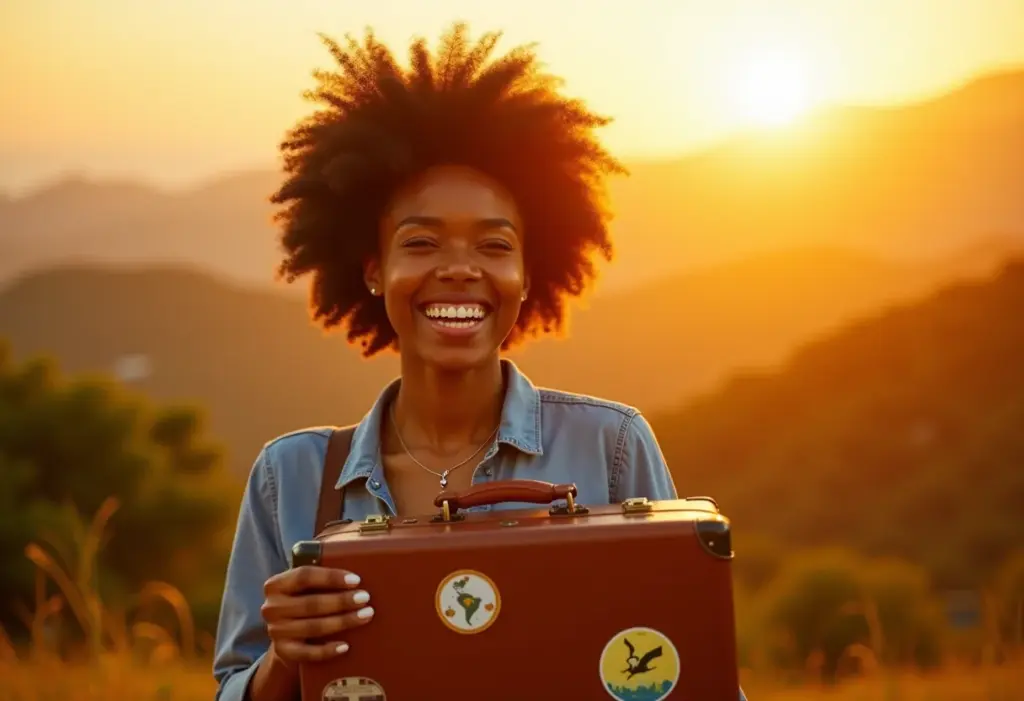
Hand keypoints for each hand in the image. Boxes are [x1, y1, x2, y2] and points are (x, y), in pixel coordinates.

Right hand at [260, 565, 374, 663]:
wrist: (287, 635)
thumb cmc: (304, 600)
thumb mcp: (305, 586)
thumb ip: (322, 573)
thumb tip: (354, 558)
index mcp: (276, 585)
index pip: (304, 576)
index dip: (331, 577)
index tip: (355, 580)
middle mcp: (272, 608)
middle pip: (311, 603)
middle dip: (341, 600)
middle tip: (365, 598)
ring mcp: (276, 631)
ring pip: (313, 627)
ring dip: (342, 622)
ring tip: (365, 615)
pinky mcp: (284, 651)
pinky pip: (308, 653)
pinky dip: (327, 650)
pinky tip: (345, 646)